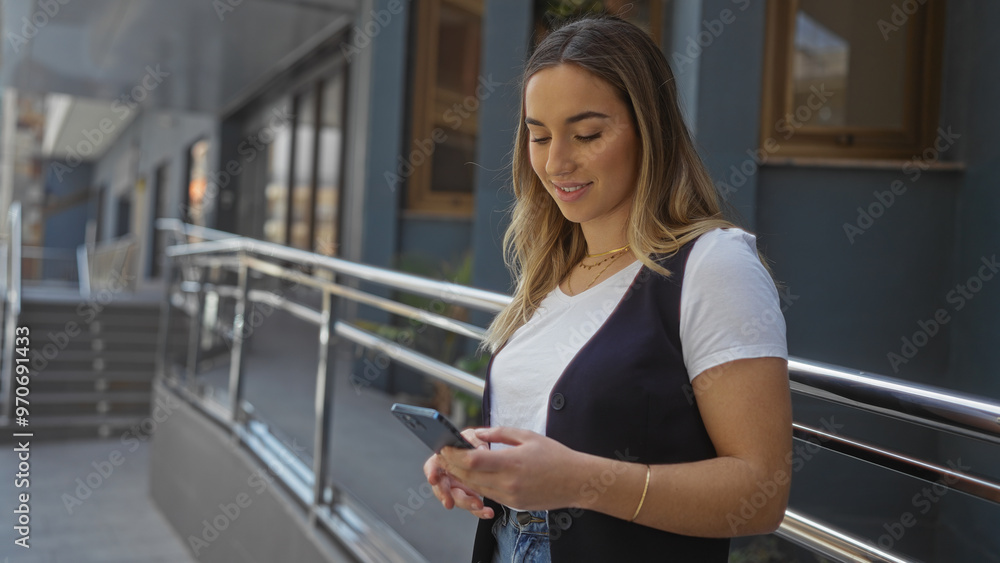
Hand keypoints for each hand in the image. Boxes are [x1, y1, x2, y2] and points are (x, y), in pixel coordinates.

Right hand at [423, 428, 494, 518]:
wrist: (484, 455)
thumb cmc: (471, 443)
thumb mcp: (472, 437)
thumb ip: (475, 441)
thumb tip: (481, 450)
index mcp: (443, 459)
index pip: (432, 466)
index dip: (431, 472)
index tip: (433, 478)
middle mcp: (447, 476)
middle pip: (441, 488)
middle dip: (445, 496)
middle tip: (449, 502)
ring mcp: (457, 488)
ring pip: (456, 499)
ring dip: (466, 504)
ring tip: (478, 505)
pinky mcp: (469, 497)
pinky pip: (471, 507)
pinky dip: (479, 511)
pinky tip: (487, 512)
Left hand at [437, 426, 583, 510]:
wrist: (576, 481)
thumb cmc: (556, 456)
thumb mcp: (528, 436)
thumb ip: (499, 433)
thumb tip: (477, 434)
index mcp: (512, 462)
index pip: (472, 460)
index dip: (455, 453)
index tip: (446, 445)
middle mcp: (508, 482)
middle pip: (469, 476)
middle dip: (452, 465)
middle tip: (444, 453)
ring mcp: (510, 496)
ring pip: (476, 487)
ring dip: (461, 476)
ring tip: (453, 463)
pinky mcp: (514, 504)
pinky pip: (488, 494)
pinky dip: (477, 484)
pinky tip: (472, 475)